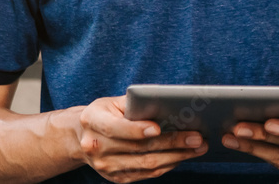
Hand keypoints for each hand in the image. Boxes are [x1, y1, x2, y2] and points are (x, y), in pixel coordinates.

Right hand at [76, 95, 207, 182]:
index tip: (158, 128)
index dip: (136, 129)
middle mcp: (95, 146)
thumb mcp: (111, 102)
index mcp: (92, 121)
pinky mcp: (116, 178)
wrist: (81, 137)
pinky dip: (167, 165)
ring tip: (197, 147)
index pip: (115, 127)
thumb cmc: (103, 114)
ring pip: (146, 163)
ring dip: (176, 156)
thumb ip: (134, 104)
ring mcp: (105, 166)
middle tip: (196, 137)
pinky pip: (147, 174)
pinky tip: (182, 156)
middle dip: (171, 142)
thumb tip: (168, 106)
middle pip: (138, 147)